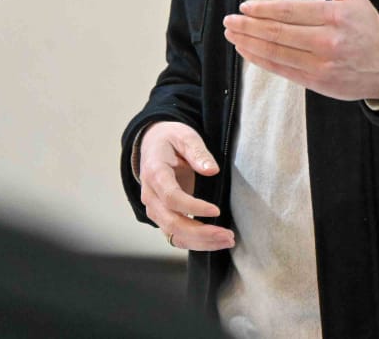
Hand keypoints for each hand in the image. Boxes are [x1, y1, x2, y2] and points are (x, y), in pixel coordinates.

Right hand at [138, 120, 233, 250]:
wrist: (152, 144)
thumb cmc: (170, 140)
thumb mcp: (185, 136)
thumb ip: (198, 152)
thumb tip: (212, 170)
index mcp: (155, 173)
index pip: (171, 197)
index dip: (193, 207)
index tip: (216, 210)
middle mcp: (151, 195)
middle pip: (171, 222)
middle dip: (201, 233)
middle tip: (228, 235)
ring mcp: (154, 208)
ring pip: (174, 234)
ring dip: (200, 241)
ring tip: (227, 240)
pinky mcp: (162, 216)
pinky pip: (175, 235)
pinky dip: (194, 242)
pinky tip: (214, 242)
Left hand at [224, 0, 378, 101]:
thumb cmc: (368, 28)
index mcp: (336, 16)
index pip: (290, 11)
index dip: (263, 9)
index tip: (245, 6)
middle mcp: (328, 41)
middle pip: (278, 33)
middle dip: (248, 26)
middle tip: (229, 20)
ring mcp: (321, 64)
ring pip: (276, 52)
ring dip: (249, 43)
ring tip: (232, 34)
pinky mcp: (316, 82)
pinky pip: (282, 70)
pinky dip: (260, 60)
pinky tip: (247, 51)